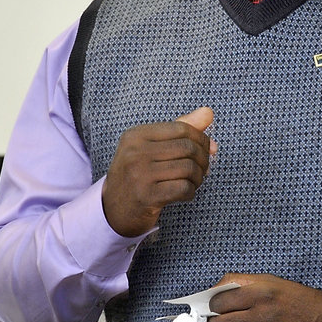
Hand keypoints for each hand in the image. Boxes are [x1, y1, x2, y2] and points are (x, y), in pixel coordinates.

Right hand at [101, 107, 215, 236]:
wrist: (113, 209)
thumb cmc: (139, 173)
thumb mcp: (153, 147)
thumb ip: (181, 128)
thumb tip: (208, 112)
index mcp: (136, 134)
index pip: (182, 128)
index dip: (201, 139)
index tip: (207, 150)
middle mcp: (135, 152)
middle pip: (187, 148)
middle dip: (203, 159)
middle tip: (203, 169)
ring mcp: (139, 174)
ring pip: (188, 168)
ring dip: (199, 177)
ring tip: (194, 181)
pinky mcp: (146, 196)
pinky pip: (184, 188)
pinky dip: (191, 192)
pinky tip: (186, 193)